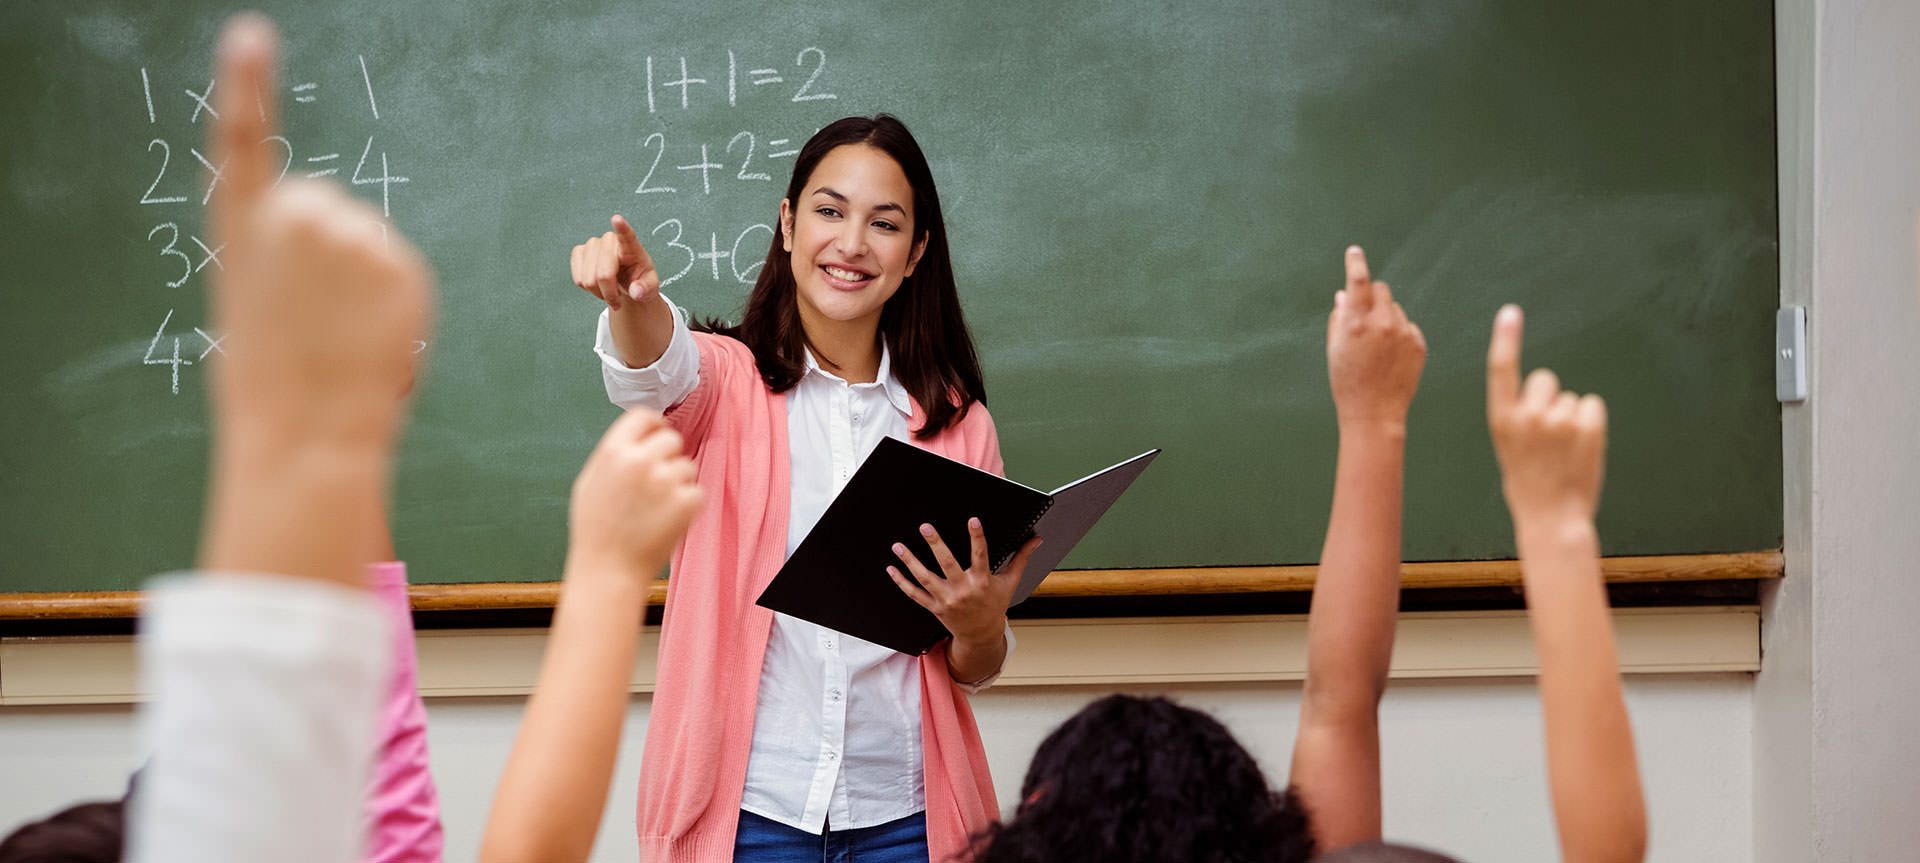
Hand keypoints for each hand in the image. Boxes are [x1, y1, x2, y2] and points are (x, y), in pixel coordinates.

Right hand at [207, 15, 431, 449]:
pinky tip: (371, 338)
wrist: (307, 433)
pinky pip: (402, 271)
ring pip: (369, 240)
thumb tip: (327, 253)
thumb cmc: (273, 383)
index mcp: (242, 227)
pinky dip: (395, 300)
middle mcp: (296, 216)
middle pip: (328, 206)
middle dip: (329, 250)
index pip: (242, 138)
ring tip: (341, 337)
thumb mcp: (254, 306)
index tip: (251, 36)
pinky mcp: (402, 263)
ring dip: (364, 279)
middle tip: (315, 318)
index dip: (248, 83)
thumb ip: (282, 259)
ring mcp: (353, 235)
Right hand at [568, 408, 703, 572]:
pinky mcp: (686, 502)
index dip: (653, 426)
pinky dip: (688, 505)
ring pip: (687, 466)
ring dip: (678, 483)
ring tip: (656, 509)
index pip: (644, 416)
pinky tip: (667, 521)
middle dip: (668, 456)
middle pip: (672, 438)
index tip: (657, 436)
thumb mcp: (590, 482)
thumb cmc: (595, 530)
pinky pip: (697, 491)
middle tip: (657, 482)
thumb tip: (639, 434)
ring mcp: (665, 481)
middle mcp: (640, 461)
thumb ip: (614, 454)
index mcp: (613, 452)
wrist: (608, 571)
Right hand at [570, 215, 660, 310]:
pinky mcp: (579, 251)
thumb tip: (636, 292)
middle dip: (609, 294)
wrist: (626, 283)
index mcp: (632, 247)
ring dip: (597, 292)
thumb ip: (646, 290)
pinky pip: (578, 278)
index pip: (627, 236)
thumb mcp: (650, 288)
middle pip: (603, 275)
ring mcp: (593, 244)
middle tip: (617, 300)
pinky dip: (587, 288)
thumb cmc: (639, 281)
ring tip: (608, 290)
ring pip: (588, 279)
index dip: (621, 228)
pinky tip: (597, 284)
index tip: (617, 219)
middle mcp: (611, 241)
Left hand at [887, 519, 1040, 643]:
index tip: (973, 520)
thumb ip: (1021, 558)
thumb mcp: (1010, 582)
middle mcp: (963, 590)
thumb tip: (1036, 539)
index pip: (981, 556)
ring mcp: (947, 600)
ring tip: (898, 546)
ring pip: (926, 579)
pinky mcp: (934, 607)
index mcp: (982, 581)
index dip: (977, 537)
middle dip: (936, 545)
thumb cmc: (995, 604)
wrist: (981, 635)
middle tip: (926, 526)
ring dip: (910, 562)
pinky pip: (915, 594)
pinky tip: (891, 569)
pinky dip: (902, 583)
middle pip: (947, 564)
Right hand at [1327, 246, 1426, 430]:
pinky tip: (1390, 357)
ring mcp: (1403, 333)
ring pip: (1395, 309)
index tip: (1355, 251)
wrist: (1375, 413)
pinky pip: (1408, 326)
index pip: (1357, 281)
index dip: (1355, 263)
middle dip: (1372, 296)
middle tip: (1364, 316)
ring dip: (1386, 317)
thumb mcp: (1334, 349)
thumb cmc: (1348, 382)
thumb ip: (1339, 318)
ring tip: (1377, 347)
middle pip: (1382, 289)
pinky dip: (1399, 333)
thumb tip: (1344, 295)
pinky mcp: (1419, 343)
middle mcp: (1382, 323)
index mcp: (1356, 323)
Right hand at [1486, 305, 1607, 526]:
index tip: (1511, 312)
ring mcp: (1559, 420)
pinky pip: (1592, 406)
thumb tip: (1547, 392)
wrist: (1552, 519)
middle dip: (1549, 397)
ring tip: (1565, 452)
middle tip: (1548, 435)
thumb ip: (1522, 417)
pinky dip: (1590, 423)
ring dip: (1572, 418)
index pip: (1501, 370)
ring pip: (1571, 398)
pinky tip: (1582, 448)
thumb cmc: (1529, 485)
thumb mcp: (1511, 448)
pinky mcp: (1588, 425)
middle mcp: (1528, 415)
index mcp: (1502, 420)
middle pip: (1545, 379)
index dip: (1506, 339)